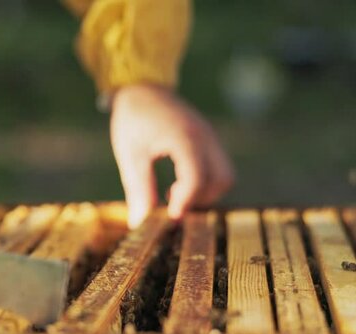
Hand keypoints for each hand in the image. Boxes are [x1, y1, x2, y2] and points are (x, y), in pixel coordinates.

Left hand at [110, 84, 234, 227]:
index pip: (197, 177)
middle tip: (172, 205)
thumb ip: (138, 189)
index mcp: (184, 137)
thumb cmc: (134, 119)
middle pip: (221, 179)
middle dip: (200, 199)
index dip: (186, 202)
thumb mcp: (131, 154)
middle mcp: (205, 137)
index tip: (170, 217)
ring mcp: (211, 137)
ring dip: (205, 193)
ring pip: (225, 176)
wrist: (144, 89)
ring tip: (174, 194)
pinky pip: (219, 168)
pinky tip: (178, 184)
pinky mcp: (210, 140)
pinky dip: (205, 183)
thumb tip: (140, 224)